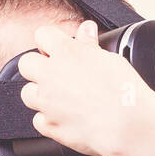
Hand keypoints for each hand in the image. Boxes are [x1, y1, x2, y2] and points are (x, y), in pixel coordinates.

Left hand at [18, 20, 154, 155]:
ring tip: (61, 99)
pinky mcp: (50, 126)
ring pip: (27, 93)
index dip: (51, 42)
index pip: (42, 35)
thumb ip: (90, 45)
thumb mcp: (110, 58)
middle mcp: (50, 75)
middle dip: (38, 68)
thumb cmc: (124, 91)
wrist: (128, 125)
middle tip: (56, 75)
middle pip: (26, 64)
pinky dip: (49, 121)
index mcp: (66, 52)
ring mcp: (47, 102)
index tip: (59, 50)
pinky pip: (38, 121)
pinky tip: (66, 119)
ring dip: (40, 95)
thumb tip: (86, 29)